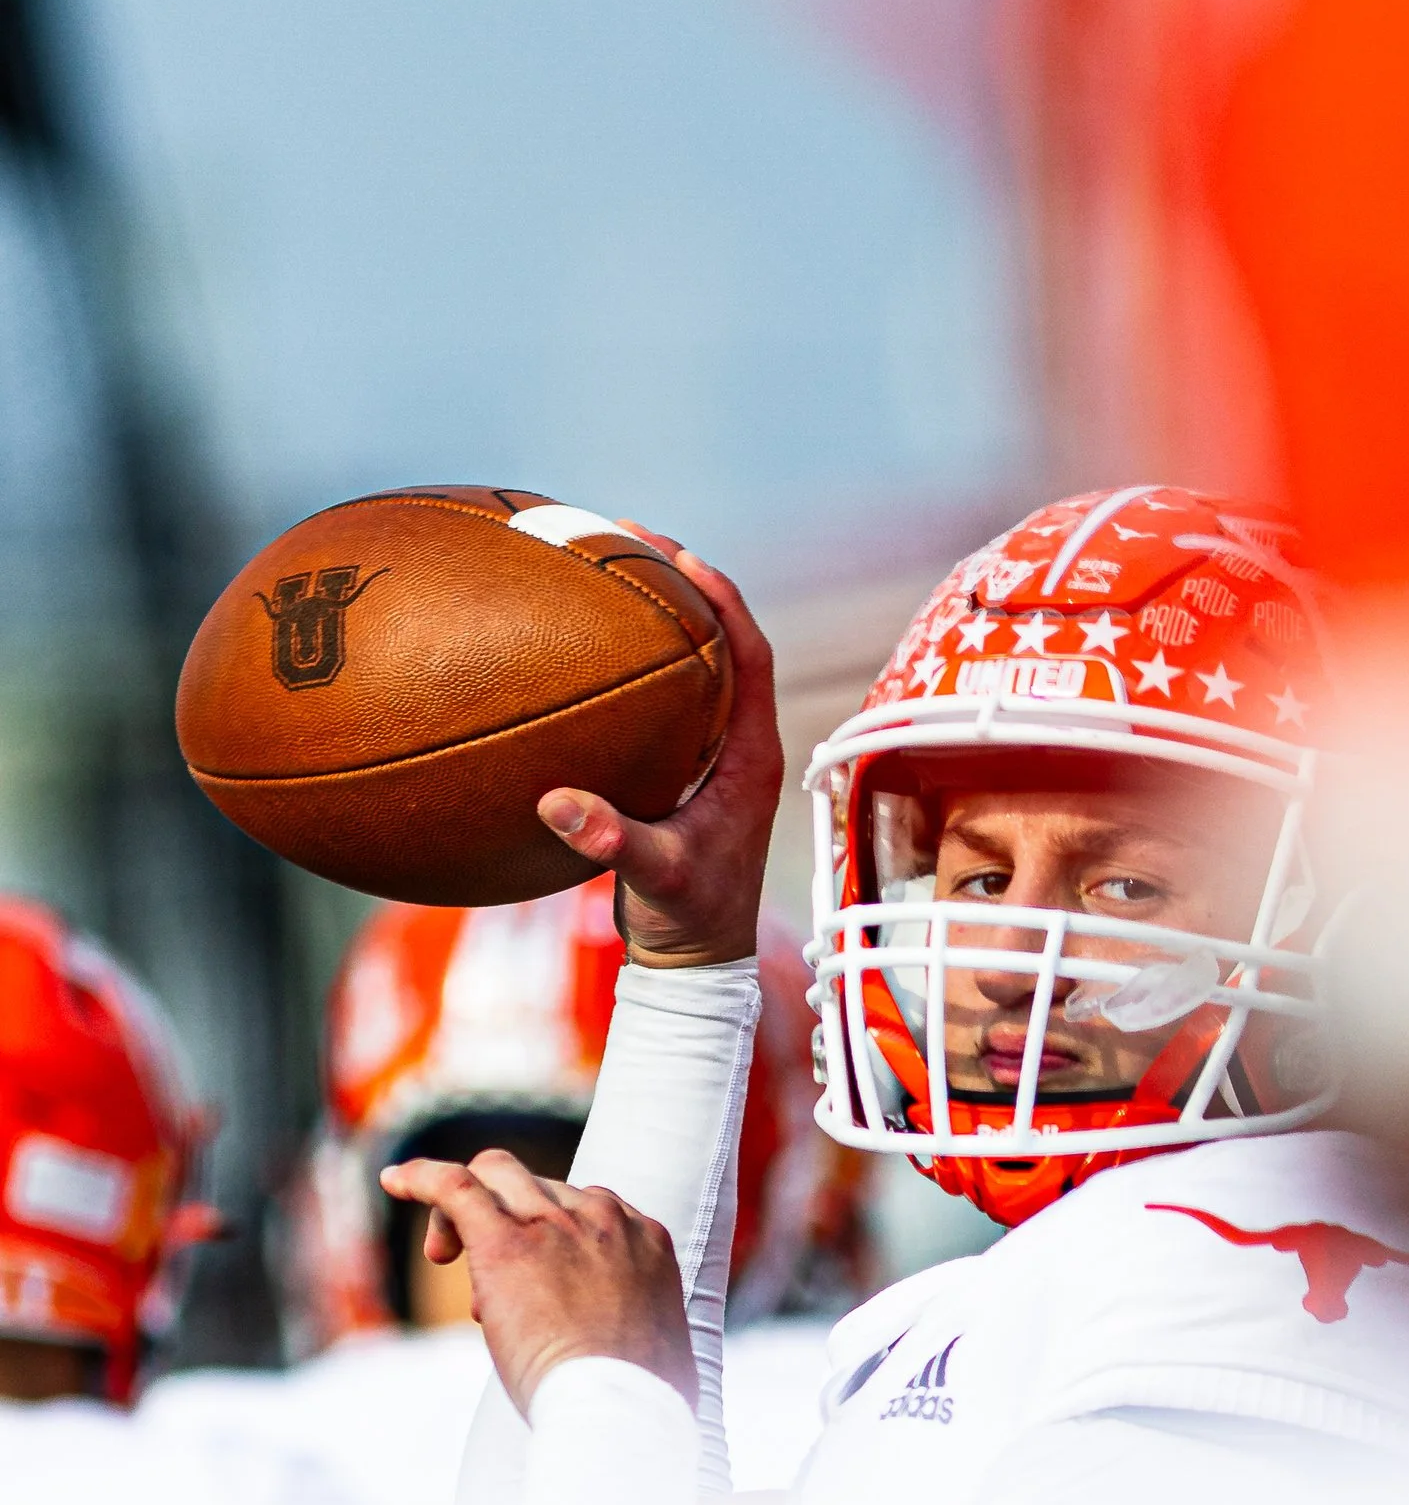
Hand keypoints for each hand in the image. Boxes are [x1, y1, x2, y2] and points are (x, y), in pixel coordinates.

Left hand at [378, 1150, 695, 1418]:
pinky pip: (455, 1186)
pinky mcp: (504, 1241)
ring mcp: (555, 1224)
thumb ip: (632, 1327)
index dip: (552, 1238)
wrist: (620, 1406)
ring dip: (466, 1208)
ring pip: (498, 1174)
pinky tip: (393, 1180)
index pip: (586, 1206)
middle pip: (541, 1188)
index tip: (536, 1286)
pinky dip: (421, 1176)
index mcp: (645, 1239)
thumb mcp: (658, 1349)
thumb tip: (619, 1354)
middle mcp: (604, 1218)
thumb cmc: (643, 1400)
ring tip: (444, 1255)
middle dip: (511, 1225)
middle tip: (486, 1289)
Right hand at [536, 527, 781, 968]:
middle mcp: (740, 747)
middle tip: (627, 538)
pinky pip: (663, 701)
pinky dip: (631, 667)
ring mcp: (714, 759)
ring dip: (658, 619)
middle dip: (681, 585)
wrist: (697, 965)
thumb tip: (560, 804)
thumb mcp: (656, 881)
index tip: (677, 554)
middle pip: (721, 643)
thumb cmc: (691, 925)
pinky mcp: (686, 774)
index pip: (750, 654)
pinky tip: (581, 651)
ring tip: (606, 571)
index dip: (720, 598)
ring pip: (694, 667)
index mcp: (752, 757)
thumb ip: (613, 842)